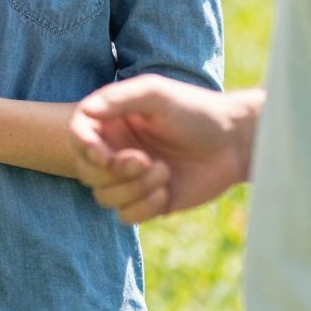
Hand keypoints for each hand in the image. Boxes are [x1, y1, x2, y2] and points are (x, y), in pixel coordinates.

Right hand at [69, 77, 258, 223]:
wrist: (233, 143)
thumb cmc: (196, 111)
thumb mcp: (156, 94)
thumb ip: (119, 99)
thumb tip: (86, 113)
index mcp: (113, 120)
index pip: (77, 134)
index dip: (83, 147)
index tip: (102, 155)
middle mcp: (117, 149)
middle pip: (86, 172)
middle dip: (114, 171)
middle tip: (144, 160)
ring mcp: (130, 178)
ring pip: (104, 197)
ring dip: (134, 188)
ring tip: (164, 171)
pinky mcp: (147, 202)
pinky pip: (126, 216)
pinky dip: (145, 207)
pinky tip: (168, 191)